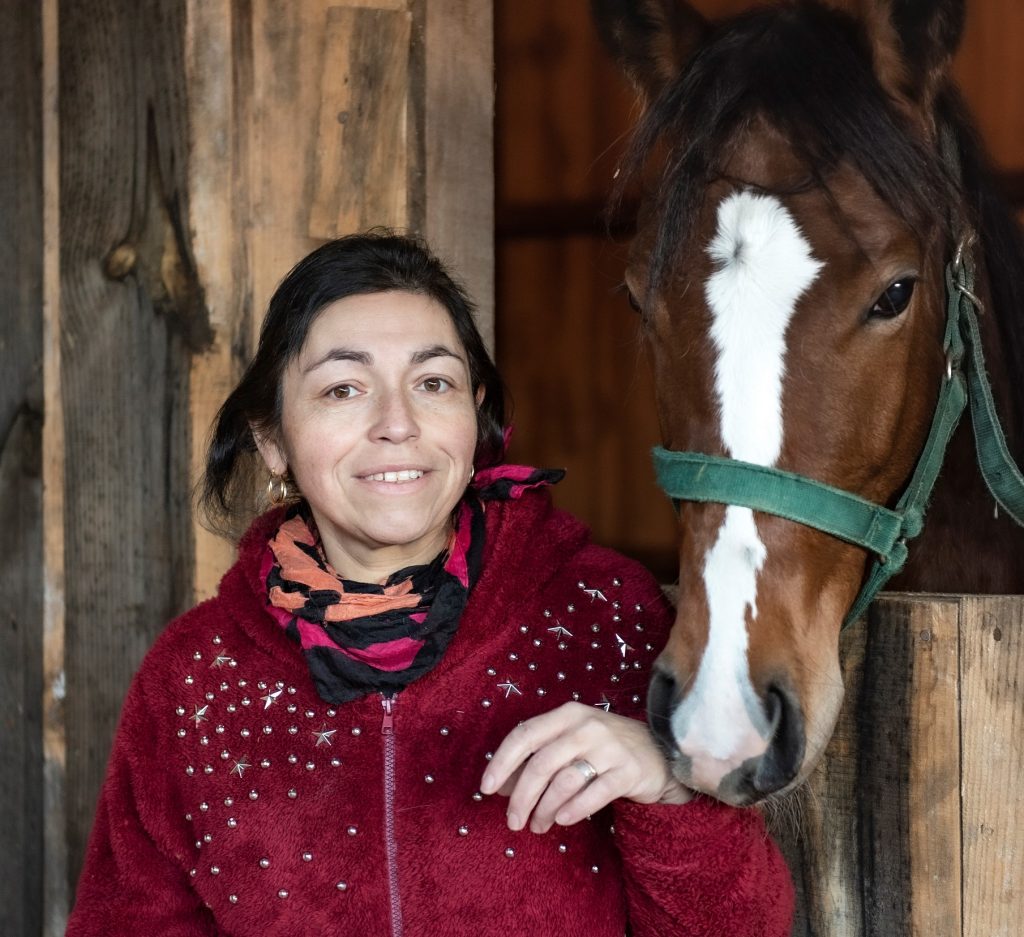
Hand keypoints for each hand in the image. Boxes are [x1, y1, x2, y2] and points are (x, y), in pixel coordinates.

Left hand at [479, 702, 691, 833]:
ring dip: (544, 809)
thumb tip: (500, 786)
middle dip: (522, 796)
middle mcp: (587, 725)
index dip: (501, 762)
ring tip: (537, 826)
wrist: (657, 753)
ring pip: (564, 781)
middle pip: (541, 763)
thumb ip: (537, 758)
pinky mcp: (628, 770)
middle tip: (513, 821)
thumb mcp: (569, 743)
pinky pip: (593, 794)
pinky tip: (561, 820)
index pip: (524, 735)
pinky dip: (573, 810)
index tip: (486, 788)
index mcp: (567, 714)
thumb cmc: (603, 749)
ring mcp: (610, 747)